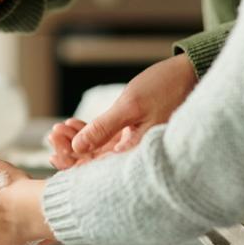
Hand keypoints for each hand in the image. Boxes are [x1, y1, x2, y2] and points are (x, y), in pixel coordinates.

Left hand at [48, 54, 197, 169]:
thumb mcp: (130, 106)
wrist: (190, 74)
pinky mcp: (134, 134)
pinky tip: (73, 124)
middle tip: (53, 135)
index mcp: (137, 155)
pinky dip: (89, 132)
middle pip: (96, 162)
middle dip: (71, 150)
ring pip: (99, 150)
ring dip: (77, 140)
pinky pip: (107, 140)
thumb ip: (104, 129)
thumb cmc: (165, 88)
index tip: (54, 151)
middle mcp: (137, 155)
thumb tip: (77, 148)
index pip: (98, 170)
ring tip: (59, 128)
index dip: (72, 163)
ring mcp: (135, 145)